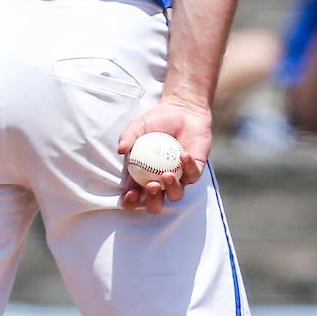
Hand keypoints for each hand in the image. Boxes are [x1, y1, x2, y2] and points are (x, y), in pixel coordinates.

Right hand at [117, 100, 210, 214]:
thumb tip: (121, 150)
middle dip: (153, 202)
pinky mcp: (195, 171)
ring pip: (176, 195)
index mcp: (142, 175)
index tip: (131, 193)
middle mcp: (159, 181)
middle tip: (152, 185)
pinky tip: (183, 155)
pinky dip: (188, 167)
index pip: (133, 196)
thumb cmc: (157, 120)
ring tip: (167, 174)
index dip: (130, 201)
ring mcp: (178, 178)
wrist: (182, 110)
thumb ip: (128, 136)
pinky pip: (193, 176)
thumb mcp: (138, 125)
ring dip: (171, 189)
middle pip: (155, 204)